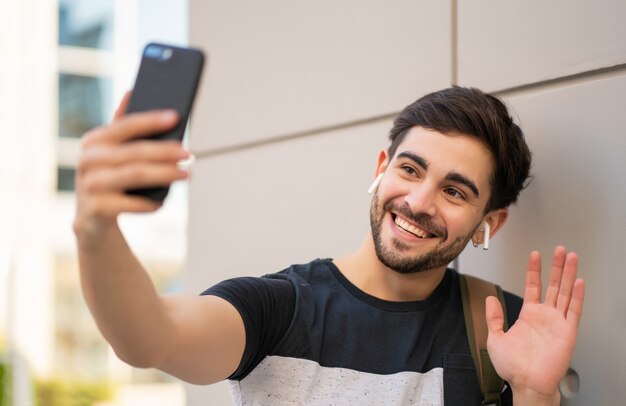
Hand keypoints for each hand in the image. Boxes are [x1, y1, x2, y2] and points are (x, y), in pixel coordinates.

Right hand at [74, 92, 189, 239]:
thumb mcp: (112, 151)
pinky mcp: (96, 209)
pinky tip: (162, 201)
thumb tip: (131, 89)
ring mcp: (89, 185)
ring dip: (165, 174)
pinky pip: (132, 203)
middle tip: (189, 153)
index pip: (126, 125)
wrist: (92, 219)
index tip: (176, 117)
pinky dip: (151, 203)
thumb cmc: (110, 178)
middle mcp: (88, 160)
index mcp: (94, 140)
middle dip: (166, 152)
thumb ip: (122, 124)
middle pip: (135, 152)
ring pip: (136, 175)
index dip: (151, 120)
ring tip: (186, 174)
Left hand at [485, 246, 584, 403]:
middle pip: (553, 285)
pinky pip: (574, 310)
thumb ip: (493, 318)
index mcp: (528, 315)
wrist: (525, 384)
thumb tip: (490, 299)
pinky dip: (578, 296)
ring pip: (565, 292)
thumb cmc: (513, 367)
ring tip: (571, 257)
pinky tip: (578, 281)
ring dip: (568, 274)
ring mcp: (557, 322)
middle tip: (559, 249)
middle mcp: (545, 316)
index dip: (534, 270)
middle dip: (556, 266)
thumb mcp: (495, 338)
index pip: (533, 286)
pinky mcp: (568, 332)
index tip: (534, 255)